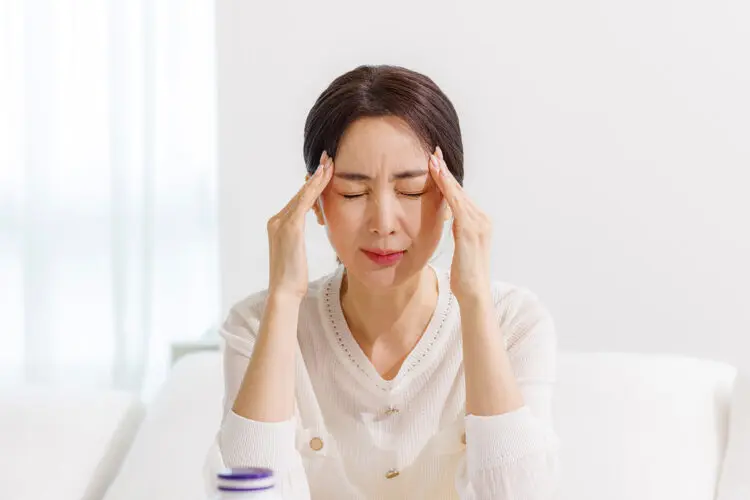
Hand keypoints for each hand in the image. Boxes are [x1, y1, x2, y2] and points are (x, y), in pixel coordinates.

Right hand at [266, 151, 333, 299]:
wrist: (284, 292)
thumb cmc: (294, 277)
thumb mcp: (296, 252)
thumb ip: (299, 238)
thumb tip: (310, 231)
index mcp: (278, 225)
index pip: (299, 200)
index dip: (312, 185)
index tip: (323, 170)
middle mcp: (277, 220)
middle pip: (300, 194)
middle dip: (315, 176)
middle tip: (328, 158)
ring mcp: (281, 222)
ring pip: (303, 195)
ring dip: (318, 177)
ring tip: (330, 163)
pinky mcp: (290, 227)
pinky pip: (304, 202)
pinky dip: (315, 188)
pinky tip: (324, 177)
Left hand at [428, 146, 491, 303]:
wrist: (474, 292)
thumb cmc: (465, 275)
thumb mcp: (460, 248)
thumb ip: (458, 231)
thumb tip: (448, 220)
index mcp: (479, 223)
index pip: (461, 196)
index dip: (448, 180)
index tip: (437, 164)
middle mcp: (482, 219)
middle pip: (460, 190)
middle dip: (446, 171)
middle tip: (434, 153)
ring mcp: (478, 223)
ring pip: (458, 193)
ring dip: (444, 175)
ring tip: (432, 159)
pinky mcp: (471, 230)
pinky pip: (456, 204)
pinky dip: (447, 189)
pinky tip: (437, 177)